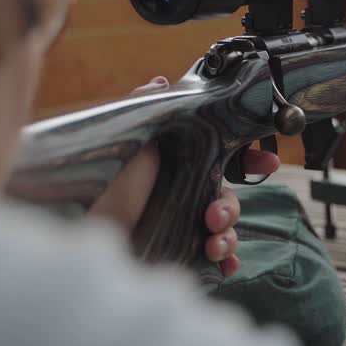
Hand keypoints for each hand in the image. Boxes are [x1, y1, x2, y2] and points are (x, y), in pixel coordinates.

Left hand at [87, 77, 280, 276]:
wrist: (79, 230)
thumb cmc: (100, 184)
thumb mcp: (125, 138)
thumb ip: (145, 108)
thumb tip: (161, 81)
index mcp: (179, 166)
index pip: (224, 159)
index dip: (249, 159)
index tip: (265, 162)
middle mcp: (184, 195)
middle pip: (228, 199)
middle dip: (231, 207)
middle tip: (215, 214)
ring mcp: (182, 226)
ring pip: (225, 229)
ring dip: (229, 235)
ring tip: (213, 242)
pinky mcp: (178, 253)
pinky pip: (215, 259)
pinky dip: (227, 261)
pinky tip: (224, 264)